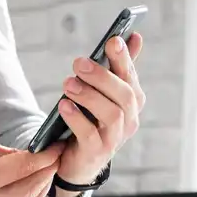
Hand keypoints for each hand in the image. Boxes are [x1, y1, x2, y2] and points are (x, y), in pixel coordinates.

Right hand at [0, 136, 63, 196]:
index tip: (57, 144)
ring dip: (42, 184)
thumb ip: (0, 152)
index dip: (46, 155)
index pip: (25, 166)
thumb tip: (26, 154)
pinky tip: (30, 182)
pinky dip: (28, 195)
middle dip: (49, 169)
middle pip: (34, 187)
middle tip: (56, 154)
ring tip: (46, 167)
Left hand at [54, 32, 145, 196]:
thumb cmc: (92, 118)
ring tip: (68, 83)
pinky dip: (76, 118)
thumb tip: (133, 36)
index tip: (113, 40)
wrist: (79, 159)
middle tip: (78, 62)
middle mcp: (129, 119)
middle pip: (125, 95)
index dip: (124, 58)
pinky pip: (89, 134)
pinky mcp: (96, 152)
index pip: (131, 77)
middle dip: (102, 76)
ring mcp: (114, 138)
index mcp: (131, 101)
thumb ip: (117, 67)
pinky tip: (63, 105)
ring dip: (89, 95)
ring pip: (111, 114)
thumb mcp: (104, 92)